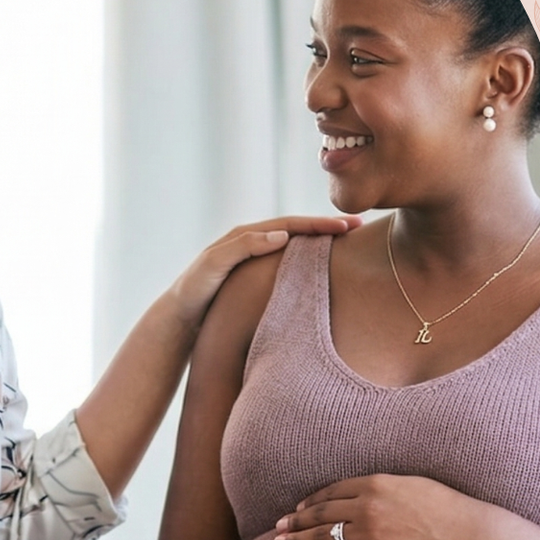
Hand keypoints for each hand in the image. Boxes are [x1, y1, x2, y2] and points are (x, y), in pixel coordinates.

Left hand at [169, 215, 361, 326]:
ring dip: (320, 241)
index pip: (290, 224)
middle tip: (360, 227)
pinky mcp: (255, 275)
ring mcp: (254, 259)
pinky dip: (308, 259)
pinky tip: (323, 266)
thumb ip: (242, 247)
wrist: (179, 315)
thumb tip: (280, 234)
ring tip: (349, 242)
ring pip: (294, 245)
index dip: (319, 224)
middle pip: (296, 229)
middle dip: (327, 227)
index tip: (348, 226)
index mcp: (245, 236)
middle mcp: (251, 243)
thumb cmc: (194, 290)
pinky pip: (288, 263)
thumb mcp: (214, 265)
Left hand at [271, 474, 486, 539]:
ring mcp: (370, 533)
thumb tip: (361, 491)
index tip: (296, 510)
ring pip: (321, 537)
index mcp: (375, 483)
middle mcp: (367, 506)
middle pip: (319, 513)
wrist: (474, 537)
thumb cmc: (449, 510)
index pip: (330, 492)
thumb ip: (382, 487)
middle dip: (294, 522)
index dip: (309, 503)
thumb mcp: (412, 485)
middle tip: (278, 529)